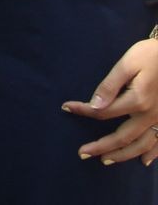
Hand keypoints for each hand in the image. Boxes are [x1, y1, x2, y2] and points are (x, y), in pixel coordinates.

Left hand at [64, 38, 157, 165]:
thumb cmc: (151, 55)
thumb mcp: (128, 64)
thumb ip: (110, 86)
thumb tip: (94, 105)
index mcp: (137, 101)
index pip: (103, 112)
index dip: (83, 111)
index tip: (66, 108)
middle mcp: (150, 115)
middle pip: (122, 137)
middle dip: (101, 147)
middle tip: (83, 154)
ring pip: (142, 145)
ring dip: (124, 155)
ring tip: (106, 161)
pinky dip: (153, 154)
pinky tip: (145, 161)